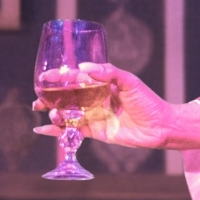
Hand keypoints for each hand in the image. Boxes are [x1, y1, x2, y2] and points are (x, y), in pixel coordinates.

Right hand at [33, 63, 199, 150]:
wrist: (161, 126)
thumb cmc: (149, 102)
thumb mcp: (130, 82)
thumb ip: (109, 73)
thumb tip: (84, 67)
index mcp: (103, 84)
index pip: (77, 78)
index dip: (61, 77)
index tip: (45, 76)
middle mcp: (96, 99)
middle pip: (67, 96)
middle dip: (51, 97)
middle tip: (38, 99)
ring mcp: (95, 115)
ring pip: (67, 113)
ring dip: (54, 113)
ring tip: (51, 114)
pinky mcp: (96, 131)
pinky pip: (72, 130)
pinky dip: (58, 130)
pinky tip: (44, 129)